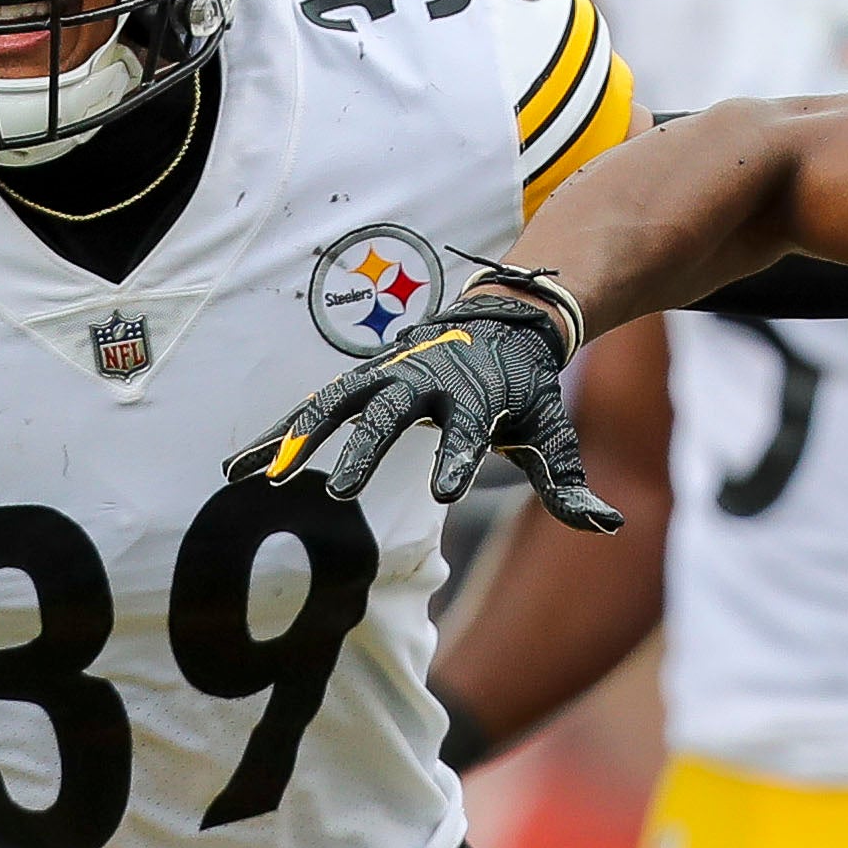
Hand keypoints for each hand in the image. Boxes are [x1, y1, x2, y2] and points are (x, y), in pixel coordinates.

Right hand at [234, 272, 620, 530]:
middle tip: (338, 491)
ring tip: (258, 476)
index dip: (461, 456)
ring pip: (335, 404)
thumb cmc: (524, 389)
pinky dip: (278, 435)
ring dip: (296, 439)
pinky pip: (312, 409)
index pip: (470, 429)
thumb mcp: (552, 430)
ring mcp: (386, 375)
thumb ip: (571, 483)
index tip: (449, 491)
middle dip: (364, 450)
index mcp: (477, 394)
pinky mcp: (360, 380)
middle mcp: (425, 379)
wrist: (500, 322)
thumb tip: (607, 525)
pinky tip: (241, 467)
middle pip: (390, 413)